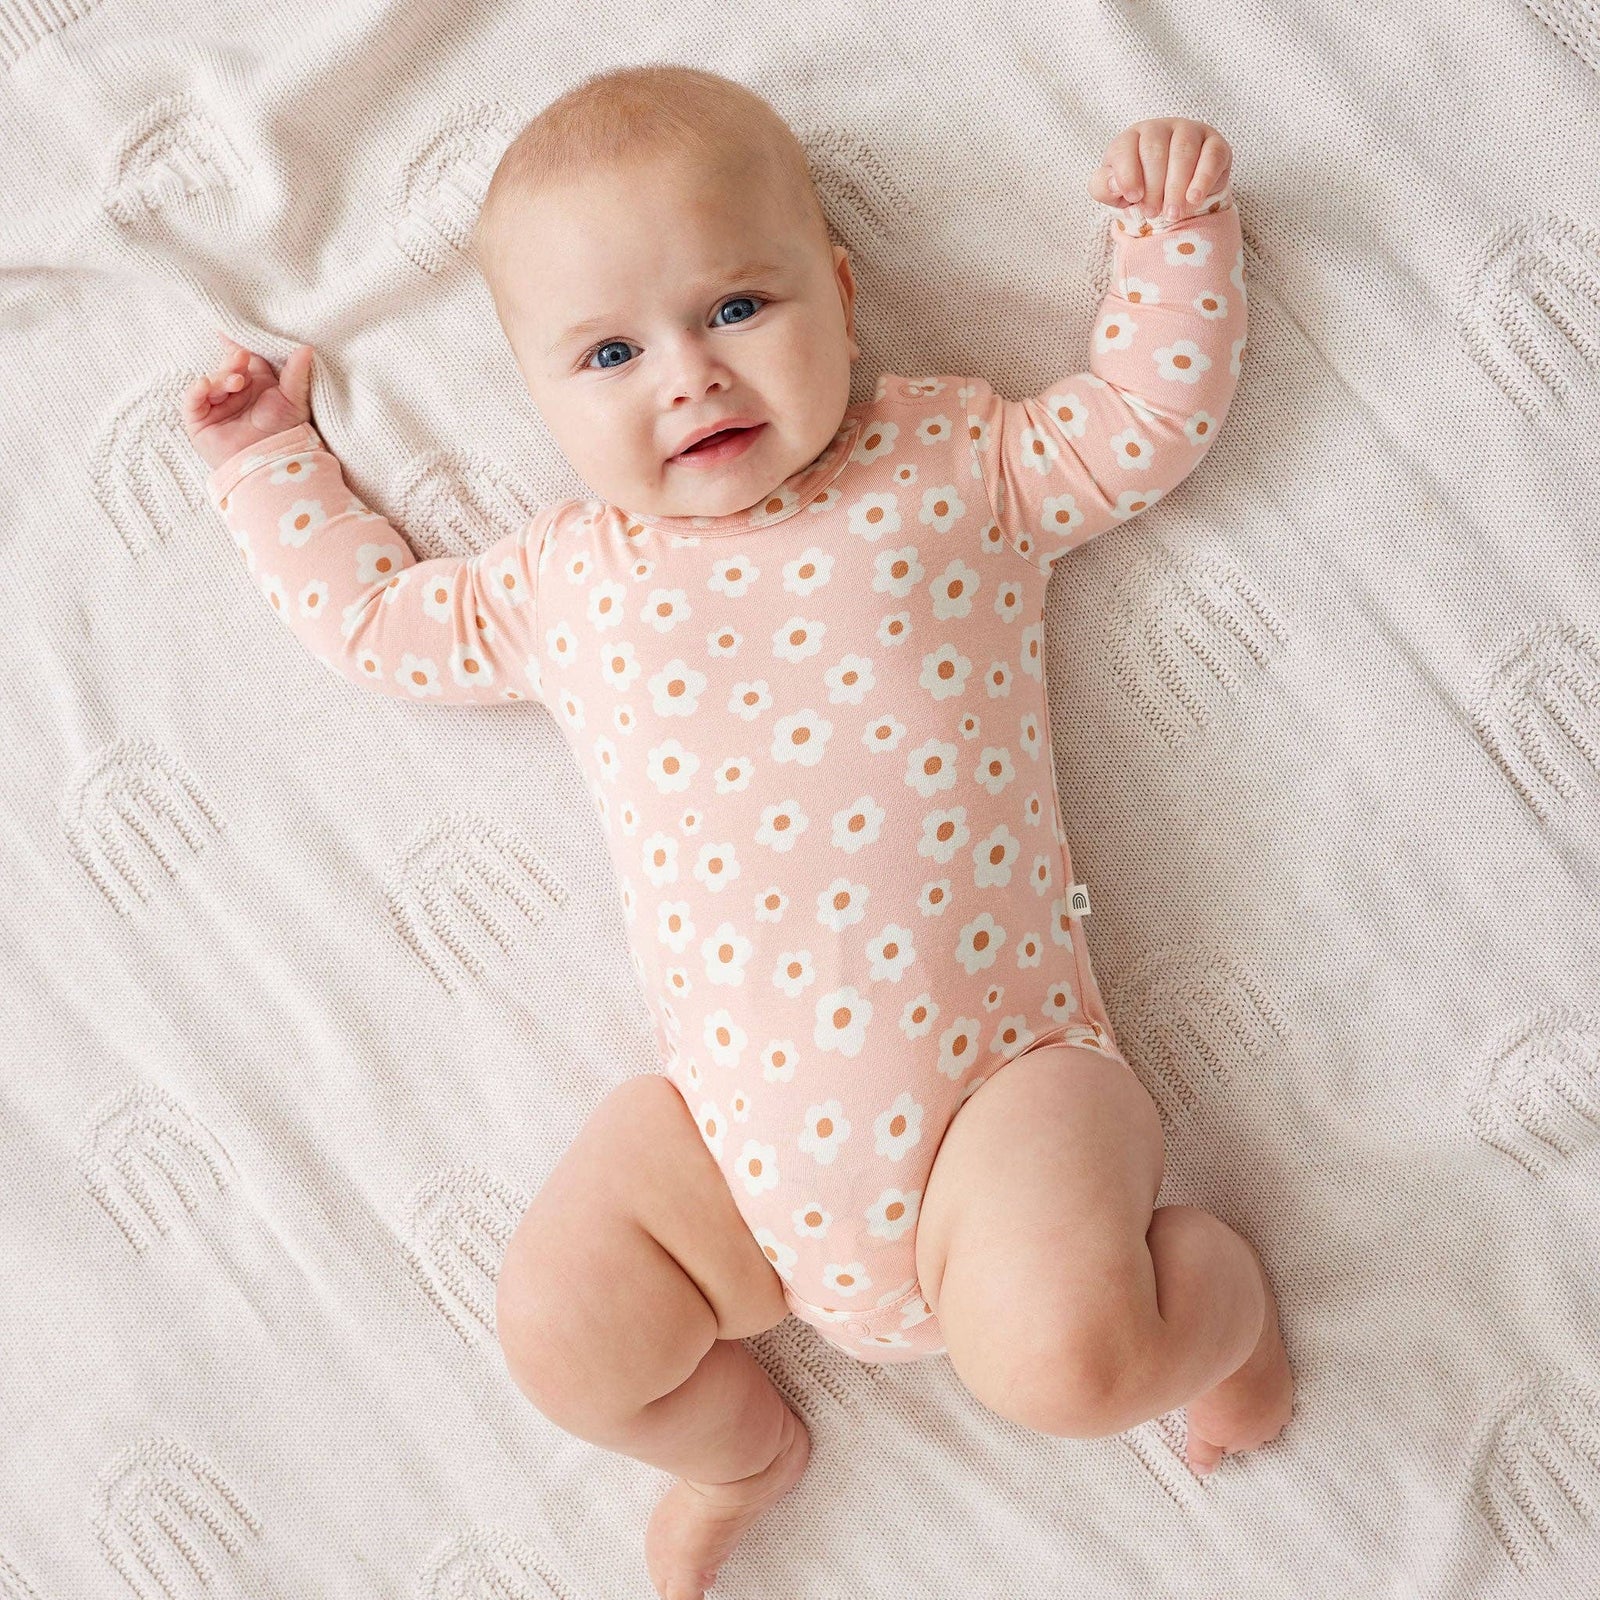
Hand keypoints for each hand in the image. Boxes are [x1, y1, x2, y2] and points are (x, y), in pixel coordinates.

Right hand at [182, 332, 314, 471]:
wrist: (273, 463)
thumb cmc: (287, 434)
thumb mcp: (294, 400)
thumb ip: (297, 373)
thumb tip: (307, 348)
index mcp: (257, 383)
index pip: (244, 358)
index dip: (239, 344)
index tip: (232, 329)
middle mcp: (235, 392)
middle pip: (228, 368)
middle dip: (233, 362)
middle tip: (241, 359)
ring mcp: (216, 405)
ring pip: (212, 380)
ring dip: (222, 377)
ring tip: (237, 382)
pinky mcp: (200, 420)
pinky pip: (192, 400)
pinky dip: (197, 390)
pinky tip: (206, 384)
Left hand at [1087, 119, 1232, 219]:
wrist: (1171, 196)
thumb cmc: (1139, 191)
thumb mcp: (1113, 193)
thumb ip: (1104, 187)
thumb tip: (1115, 184)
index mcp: (1132, 137)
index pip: (1125, 148)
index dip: (1128, 174)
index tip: (1134, 198)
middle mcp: (1160, 128)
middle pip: (1155, 150)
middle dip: (1153, 186)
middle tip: (1153, 213)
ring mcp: (1189, 131)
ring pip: (1183, 151)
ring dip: (1176, 187)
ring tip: (1172, 214)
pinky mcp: (1215, 144)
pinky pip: (1211, 156)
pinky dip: (1202, 179)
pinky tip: (1194, 199)